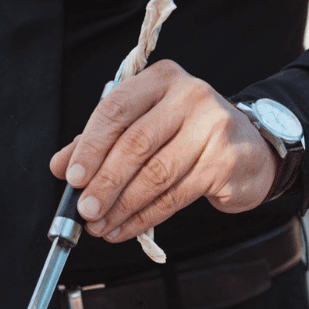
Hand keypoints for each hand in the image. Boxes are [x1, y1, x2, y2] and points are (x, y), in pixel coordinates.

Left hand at [49, 60, 277, 243]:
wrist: (248, 151)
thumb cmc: (186, 136)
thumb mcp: (142, 127)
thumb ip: (100, 142)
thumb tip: (60, 165)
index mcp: (161, 80)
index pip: (116, 109)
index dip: (90, 146)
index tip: (71, 177)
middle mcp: (190, 96)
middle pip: (135, 144)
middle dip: (104, 182)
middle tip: (84, 210)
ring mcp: (212, 127)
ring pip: (155, 174)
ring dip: (121, 206)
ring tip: (99, 226)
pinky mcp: (225, 161)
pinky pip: (174, 196)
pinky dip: (144, 218)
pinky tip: (124, 229)